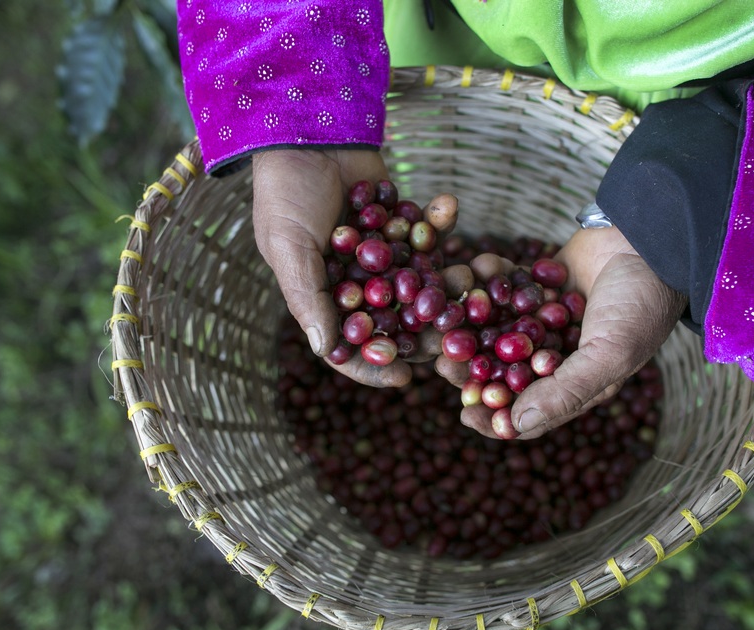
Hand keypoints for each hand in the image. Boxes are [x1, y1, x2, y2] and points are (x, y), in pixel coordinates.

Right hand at [252, 149, 463, 387]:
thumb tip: (325, 351)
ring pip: (422, 281)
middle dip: (427, 330)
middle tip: (457, 337)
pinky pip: (428, 233)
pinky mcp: (404, 224)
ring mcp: (384, 255)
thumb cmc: (285, 192)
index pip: (352, 345)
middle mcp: (358, 283)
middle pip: (397, 321)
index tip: (405, 378)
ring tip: (469, 274)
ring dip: (447, 280)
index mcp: (326, 297)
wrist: (302, 128)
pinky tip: (448, 206)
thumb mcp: (288, 247)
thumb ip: (308, 298)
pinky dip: (440, 221)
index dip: (376, 365)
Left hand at [440, 226, 685, 438]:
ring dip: (471, 326)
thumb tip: (515, 427)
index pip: (529, 412)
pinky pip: (504, 288)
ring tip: (445, 321)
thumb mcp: (609, 355)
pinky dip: (488, 280)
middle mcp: (557, 355)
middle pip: (503, 372)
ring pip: (496, 331)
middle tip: (443, 363)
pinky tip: (472, 271)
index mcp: (576, 382)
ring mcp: (545, 320)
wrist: (655, 240)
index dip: (495, 418)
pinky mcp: (538, 284)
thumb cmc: (640, 304)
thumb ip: (564, 392)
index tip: (465, 414)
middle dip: (472, 370)